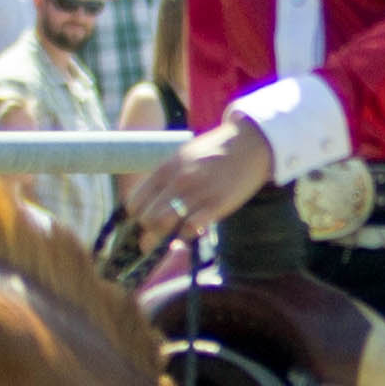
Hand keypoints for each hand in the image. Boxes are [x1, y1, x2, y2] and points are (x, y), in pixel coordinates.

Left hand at [120, 118, 276, 251]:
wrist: (249, 144)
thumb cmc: (214, 153)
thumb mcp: (182, 158)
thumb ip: (165, 179)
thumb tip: (149, 204)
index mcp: (166, 168)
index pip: (135, 202)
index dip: (135, 219)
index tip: (141, 225)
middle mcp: (177, 181)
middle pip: (147, 218)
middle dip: (147, 233)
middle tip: (154, 239)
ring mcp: (197, 193)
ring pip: (164, 225)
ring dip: (164, 238)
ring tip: (168, 241)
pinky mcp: (216, 205)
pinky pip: (190, 228)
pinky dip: (186, 236)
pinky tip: (189, 233)